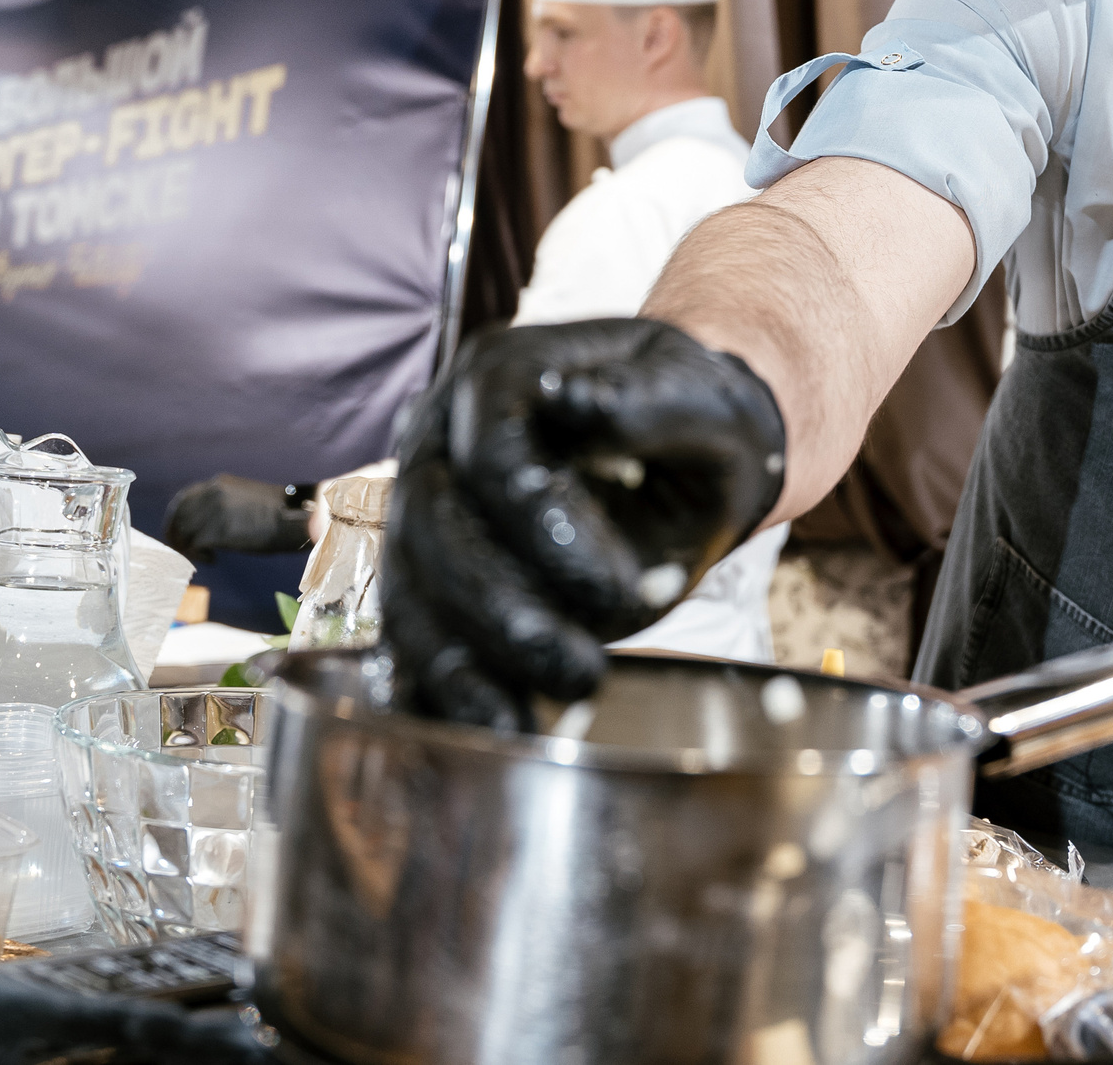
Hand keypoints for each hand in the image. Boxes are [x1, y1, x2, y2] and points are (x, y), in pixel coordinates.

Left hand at [162, 473, 306, 561]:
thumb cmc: (276, 512)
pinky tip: (212, 560)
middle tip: (183, 549)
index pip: (184, 499)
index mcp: (218, 484)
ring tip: (202, 556)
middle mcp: (212, 493)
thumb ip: (224, 503)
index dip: (177, 517)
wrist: (293, 519)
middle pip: (178, 515)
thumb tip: (208, 520)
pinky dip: (199, 556)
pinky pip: (194, 546)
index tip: (179, 531)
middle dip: (176, 534)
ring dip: (188, 547)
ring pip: (183, 532)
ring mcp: (213, 512)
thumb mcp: (245, 498)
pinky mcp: (217, 531)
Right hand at [380, 318, 785, 730]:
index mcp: (503, 378)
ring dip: (460, 668)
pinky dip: (441, 695)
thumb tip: (579, 400)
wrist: (683, 446)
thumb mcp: (703, 399)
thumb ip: (649, 399)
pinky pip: (415, 640)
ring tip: (526, 722)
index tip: (620, 585)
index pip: (491, 453)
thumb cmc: (695, 415)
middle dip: (500, 610)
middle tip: (582, 669)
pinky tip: (484, 734)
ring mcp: (429, 509)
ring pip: (409, 593)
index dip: (542, 525)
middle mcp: (446, 440)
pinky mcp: (435, 579)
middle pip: (431, 527)